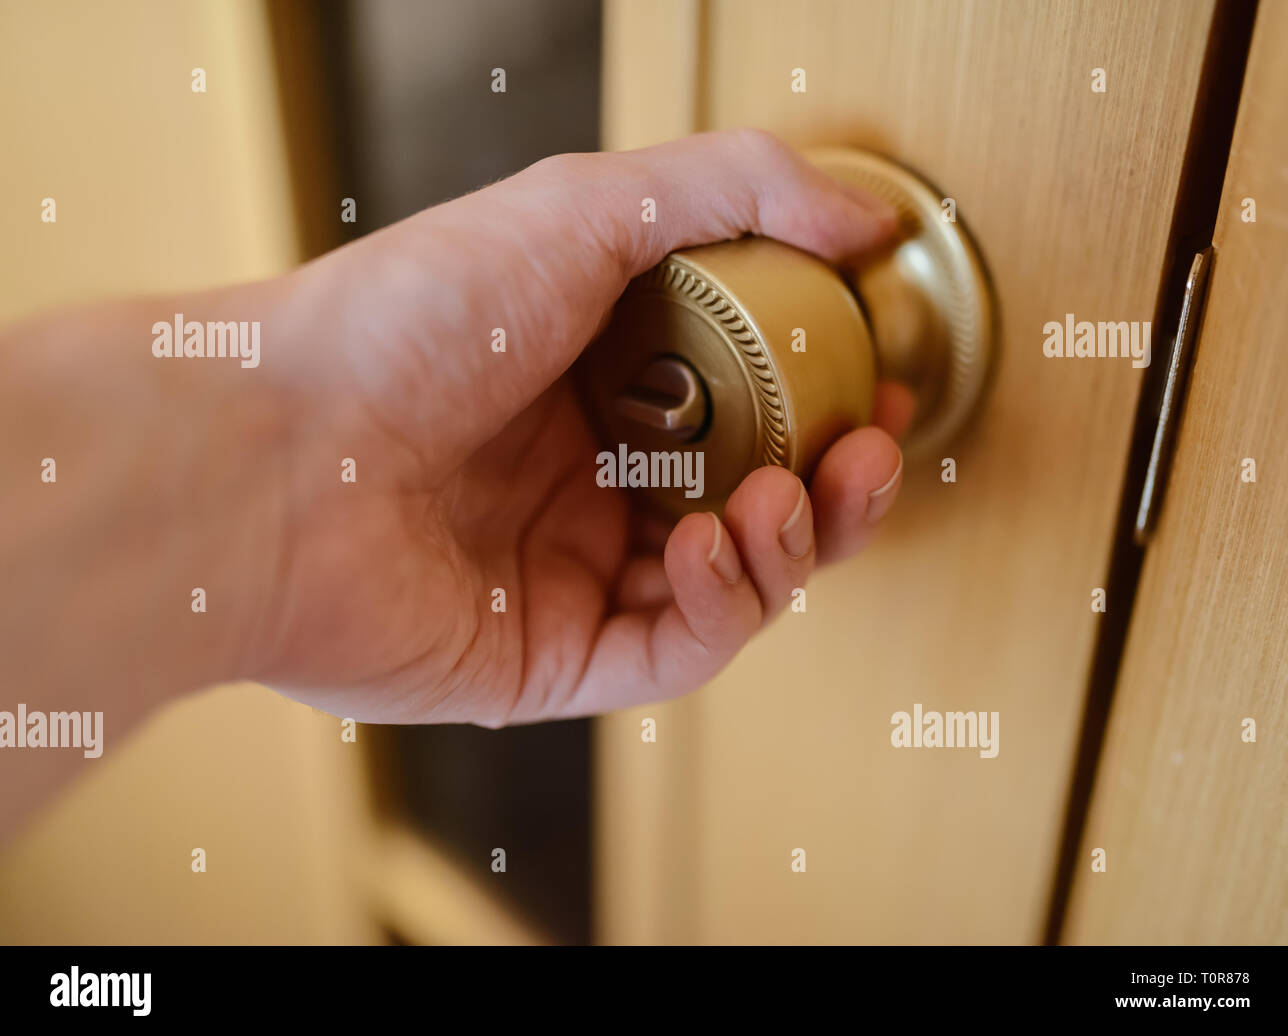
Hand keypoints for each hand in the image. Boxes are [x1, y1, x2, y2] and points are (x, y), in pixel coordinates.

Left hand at [245, 130, 909, 724]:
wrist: (272, 449)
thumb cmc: (406, 319)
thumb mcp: (583, 207)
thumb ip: (736, 190)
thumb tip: (866, 217)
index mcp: (597, 382)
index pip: (748, 406)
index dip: (827, 401)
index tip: (881, 385)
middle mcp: (588, 480)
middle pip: (756, 503)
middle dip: (834, 487)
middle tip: (871, 454)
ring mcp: (571, 573)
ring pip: (732, 583)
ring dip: (790, 544)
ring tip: (788, 494)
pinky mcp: (552, 659)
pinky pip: (677, 649)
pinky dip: (724, 605)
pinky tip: (714, 545)